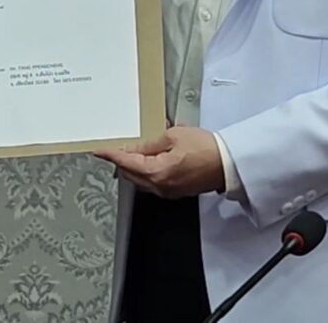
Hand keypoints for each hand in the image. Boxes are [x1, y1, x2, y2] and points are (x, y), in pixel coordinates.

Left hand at [94, 126, 224, 198]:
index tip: (99, 151)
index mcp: (156, 172)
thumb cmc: (206, 149)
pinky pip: (153, 182)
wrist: (228, 164)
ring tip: (131, 150)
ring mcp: (168, 191)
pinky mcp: (176, 191)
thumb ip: (149, 143)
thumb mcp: (173, 136)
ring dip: (133, 166)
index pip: (126, 162)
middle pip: (130, 174)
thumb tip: (133, 147)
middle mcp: (159, 186)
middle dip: (121, 160)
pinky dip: (145, 171)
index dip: (111, 155)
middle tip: (115, 147)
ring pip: (140, 179)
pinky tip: (149, 159)